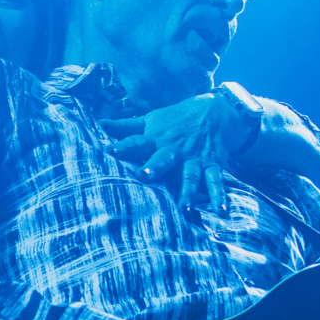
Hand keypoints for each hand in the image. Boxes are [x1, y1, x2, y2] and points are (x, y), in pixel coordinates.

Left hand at [103, 92, 246, 209]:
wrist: (217, 110)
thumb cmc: (176, 119)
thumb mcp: (151, 119)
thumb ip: (126, 126)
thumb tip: (99, 123)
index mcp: (156, 139)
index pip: (136, 142)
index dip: (124, 146)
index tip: (110, 151)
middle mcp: (174, 150)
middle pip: (163, 159)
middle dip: (154, 168)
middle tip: (144, 177)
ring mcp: (194, 159)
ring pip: (190, 176)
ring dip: (188, 192)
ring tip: (185, 210)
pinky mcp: (212, 164)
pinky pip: (215, 180)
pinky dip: (218, 194)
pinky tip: (220, 210)